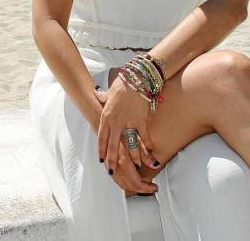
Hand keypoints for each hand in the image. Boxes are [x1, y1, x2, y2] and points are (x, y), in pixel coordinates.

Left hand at [94, 72, 160, 191]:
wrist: (135, 78)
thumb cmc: (121, 85)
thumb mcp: (107, 93)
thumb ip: (102, 98)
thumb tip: (96, 95)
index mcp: (106, 117)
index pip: (101, 137)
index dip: (101, 150)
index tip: (102, 161)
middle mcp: (116, 122)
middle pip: (113, 145)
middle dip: (113, 160)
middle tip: (112, 171)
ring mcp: (128, 122)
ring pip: (130, 144)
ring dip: (134, 157)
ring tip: (136, 167)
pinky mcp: (141, 120)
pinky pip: (144, 137)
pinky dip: (148, 145)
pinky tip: (152, 153)